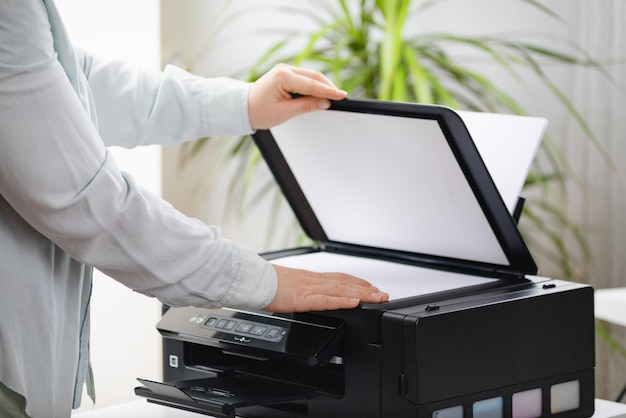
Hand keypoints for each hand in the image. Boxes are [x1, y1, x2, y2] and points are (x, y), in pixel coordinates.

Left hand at [248, 63, 346, 129]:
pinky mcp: (286, 73)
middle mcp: (284, 69)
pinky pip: (305, 78)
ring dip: (322, 86)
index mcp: (282, 77)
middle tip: (340, 98)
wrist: (243, 108)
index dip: (328, 91)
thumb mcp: (285, 112)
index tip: (342, 96)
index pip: (311, 85)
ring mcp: (285, 69)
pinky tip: (321, 94)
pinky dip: (314, 86)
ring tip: (333, 98)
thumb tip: (325, 103)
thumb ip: (307, 106)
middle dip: (328, 87)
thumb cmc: (259, 111)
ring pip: (311, 76)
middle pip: (314, 77)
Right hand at [264, 264, 388, 312]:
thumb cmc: (267, 283)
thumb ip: (302, 289)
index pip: (340, 277)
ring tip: (377, 297)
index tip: (372, 287)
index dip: (358, 282)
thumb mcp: (290, 285)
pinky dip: (342, 300)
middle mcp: (314, 280)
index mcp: (311, 278)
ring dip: (362, 293)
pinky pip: (326, 300)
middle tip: (383, 294)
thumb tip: (306, 294)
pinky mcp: (303, 298)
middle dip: (367, 289)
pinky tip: (354, 302)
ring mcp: (310, 288)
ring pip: (341, 289)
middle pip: (346, 283)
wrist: (254, 280)